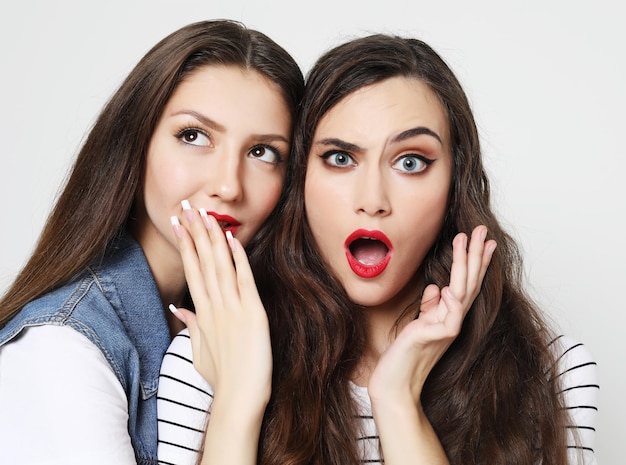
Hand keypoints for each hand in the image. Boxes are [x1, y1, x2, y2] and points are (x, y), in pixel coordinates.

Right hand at [170, 206, 271, 408]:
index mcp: (203, 314)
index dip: (185, 246)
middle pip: (201, 262)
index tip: (178, 224)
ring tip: (202, 214)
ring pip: (218, 266)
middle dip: (193, 232)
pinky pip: (243, 280)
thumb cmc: (223, 378)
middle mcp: (214, 307)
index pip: (191, 271)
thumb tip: (179, 310)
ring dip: (210, 238)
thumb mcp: (200, 351)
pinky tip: (231, 238)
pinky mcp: (252, 313)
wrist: (239, 399)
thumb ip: (190, 327)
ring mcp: (232, 309)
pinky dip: (238, 258)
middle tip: (185, 206)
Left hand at [369, 225, 495, 403]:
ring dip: (464, 265)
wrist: (394, 384)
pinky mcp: (433, 339)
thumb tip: (436, 287)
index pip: (466, 283)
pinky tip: (449, 286)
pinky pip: (448, 318)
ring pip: (461, 293)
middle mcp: (452, 321)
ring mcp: (445, 330)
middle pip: (469, 282)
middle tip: (482, 229)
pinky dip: (450, 302)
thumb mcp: (419, 325)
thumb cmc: (404, 355)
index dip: (475, 262)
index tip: (484, 240)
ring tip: (465, 240)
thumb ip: (430, 307)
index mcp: (448, 315)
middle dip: (476, 255)